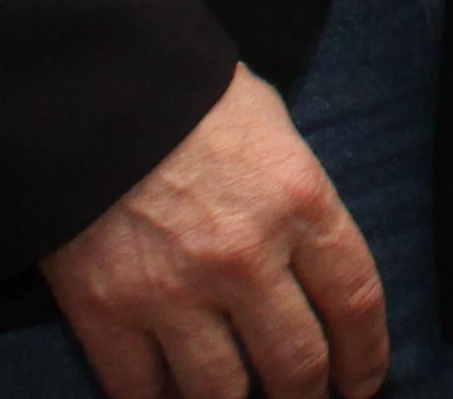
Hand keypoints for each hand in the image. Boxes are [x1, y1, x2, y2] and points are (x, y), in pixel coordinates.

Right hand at [43, 66, 384, 398]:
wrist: (85, 86)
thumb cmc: (186, 95)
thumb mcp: (270, 127)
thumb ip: (296, 197)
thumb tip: (311, 256)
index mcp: (299, 201)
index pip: (355, 301)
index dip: (367, 355)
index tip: (363, 381)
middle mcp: (246, 258)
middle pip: (296, 363)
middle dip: (306, 395)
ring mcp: (174, 291)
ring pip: (223, 393)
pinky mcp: (106, 312)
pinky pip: (141, 392)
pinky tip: (171, 397)